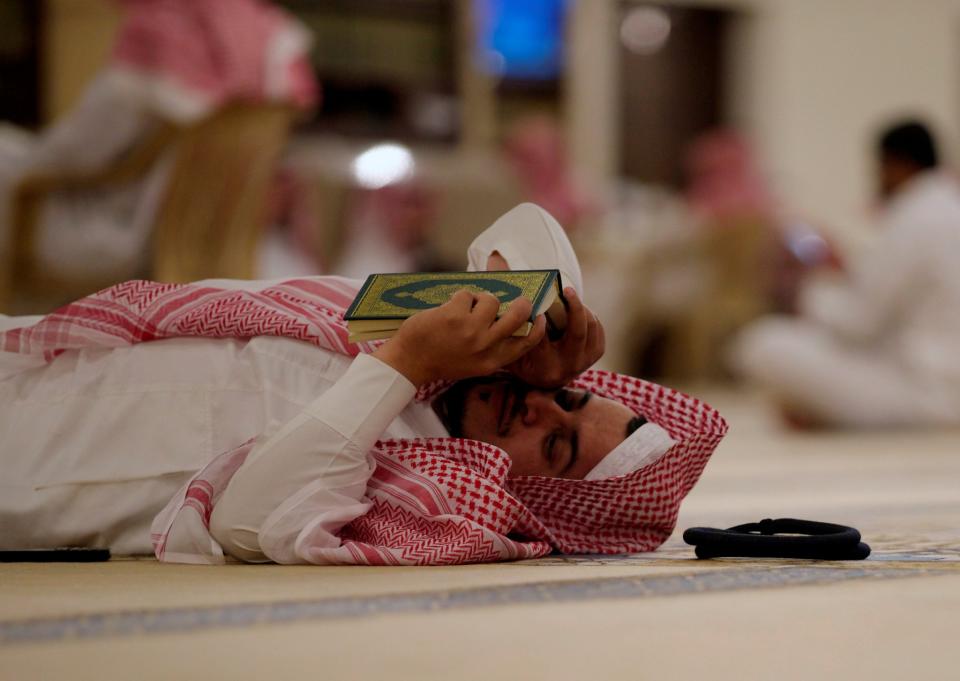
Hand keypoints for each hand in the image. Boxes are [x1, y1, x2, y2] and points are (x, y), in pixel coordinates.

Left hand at [373, 290, 546, 385]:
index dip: (537, 328)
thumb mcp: (473, 362)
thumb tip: (508, 317)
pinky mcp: (454, 316)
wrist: (409, 362)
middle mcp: (485, 347)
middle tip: (517, 298)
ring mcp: (471, 331)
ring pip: (491, 300)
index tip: (540, 317)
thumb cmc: (440, 359)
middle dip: (521, 303)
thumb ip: (491, 346)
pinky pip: (467, 294)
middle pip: (518, 315)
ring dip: (479, 299)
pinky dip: (458, 297)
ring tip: (464, 308)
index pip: (525, 343)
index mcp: (492, 361)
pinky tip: (447, 310)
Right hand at [506, 287, 604, 388]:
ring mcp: (583, 362)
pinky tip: (575, 310)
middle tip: (566, 290)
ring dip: (581, 308)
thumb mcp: (506, 339)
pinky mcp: (595, 354)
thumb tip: (496, 258)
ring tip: (569, 298)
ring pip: (590, 327)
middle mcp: (565, 368)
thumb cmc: (519, 353)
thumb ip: (501, 306)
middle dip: (574, 306)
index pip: (542, 337)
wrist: (540, 377)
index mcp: (542, 368)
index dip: (540, 315)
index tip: (537, 298)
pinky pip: (597, 328)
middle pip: (577, 332)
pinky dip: (588, 315)